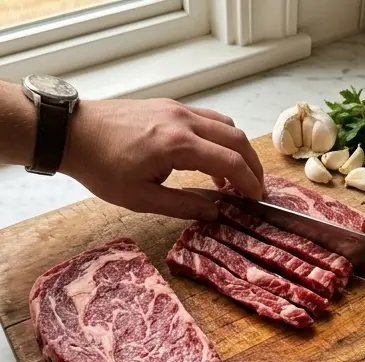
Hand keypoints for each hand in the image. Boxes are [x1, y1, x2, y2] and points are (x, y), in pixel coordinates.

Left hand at [62, 98, 262, 220]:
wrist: (70, 132)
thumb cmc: (101, 167)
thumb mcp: (142, 199)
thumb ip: (184, 206)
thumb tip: (215, 213)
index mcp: (178, 145)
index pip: (231, 162)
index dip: (250, 183)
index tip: (256, 200)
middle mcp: (182, 121)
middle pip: (236, 139)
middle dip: (253, 166)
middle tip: (255, 189)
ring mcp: (176, 109)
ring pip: (225, 125)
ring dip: (237, 150)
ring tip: (234, 177)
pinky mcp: (168, 106)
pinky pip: (207, 119)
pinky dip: (219, 139)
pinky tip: (210, 160)